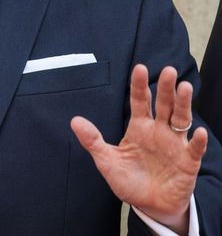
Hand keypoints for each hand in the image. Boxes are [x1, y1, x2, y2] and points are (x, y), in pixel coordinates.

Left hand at [70, 64, 206, 235]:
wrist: (149, 205)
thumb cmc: (129, 180)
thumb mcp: (107, 161)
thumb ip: (92, 141)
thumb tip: (74, 121)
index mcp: (139, 128)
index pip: (139, 101)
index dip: (139, 85)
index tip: (138, 67)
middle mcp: (159, 131)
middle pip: (163, 104)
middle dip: (165, 88)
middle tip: (167, 70)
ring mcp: (175, 145)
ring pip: (181, 119)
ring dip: (184, 104)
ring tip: (185, 87)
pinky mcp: (188, 162)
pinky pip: (194, 149)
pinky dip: (197, 141)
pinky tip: (199, 132)